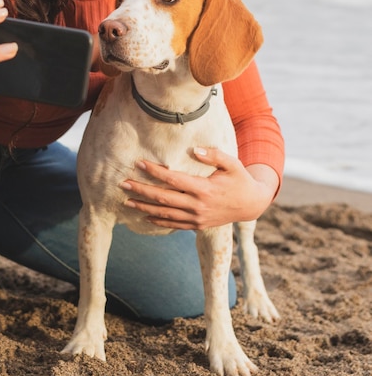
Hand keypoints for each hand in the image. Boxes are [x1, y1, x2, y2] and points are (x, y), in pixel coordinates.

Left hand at [121, 147, 278, 229]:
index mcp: (204, 189)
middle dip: (141, 191)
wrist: (251, 205)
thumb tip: (195, 150)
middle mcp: (198, 205)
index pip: (173, 180)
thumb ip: (214, 156)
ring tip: (127, 201)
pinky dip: (158, 221)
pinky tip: (144, 215)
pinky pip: (174, 225)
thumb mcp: (232, 164)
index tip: (139, 163)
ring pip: (165, 214)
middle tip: (123, 184)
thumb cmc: (239, 179)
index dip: (154, 172)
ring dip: (144, 207)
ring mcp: (197, 218)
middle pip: (163, 198)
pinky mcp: (197, 225)